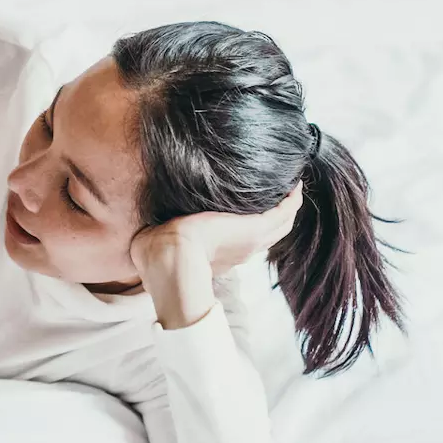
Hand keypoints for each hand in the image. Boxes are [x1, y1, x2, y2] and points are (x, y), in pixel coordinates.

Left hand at [130, 183, 302, 278]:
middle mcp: (240, 250)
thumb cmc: (156, 256)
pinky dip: (291, 198)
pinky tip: (295, 182)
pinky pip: (284, 211)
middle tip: (282, 194)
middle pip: (269, 233)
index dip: (246, 228)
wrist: (170, 260)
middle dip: (276, 215)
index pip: (239, 241)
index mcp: (218, 255)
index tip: (247, 214)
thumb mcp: (159, 241)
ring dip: (288, 206)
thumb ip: (159, 232)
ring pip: (281, 224)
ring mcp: (251, 240)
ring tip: (292, 186)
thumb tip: (148, 223)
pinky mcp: (256, 227)